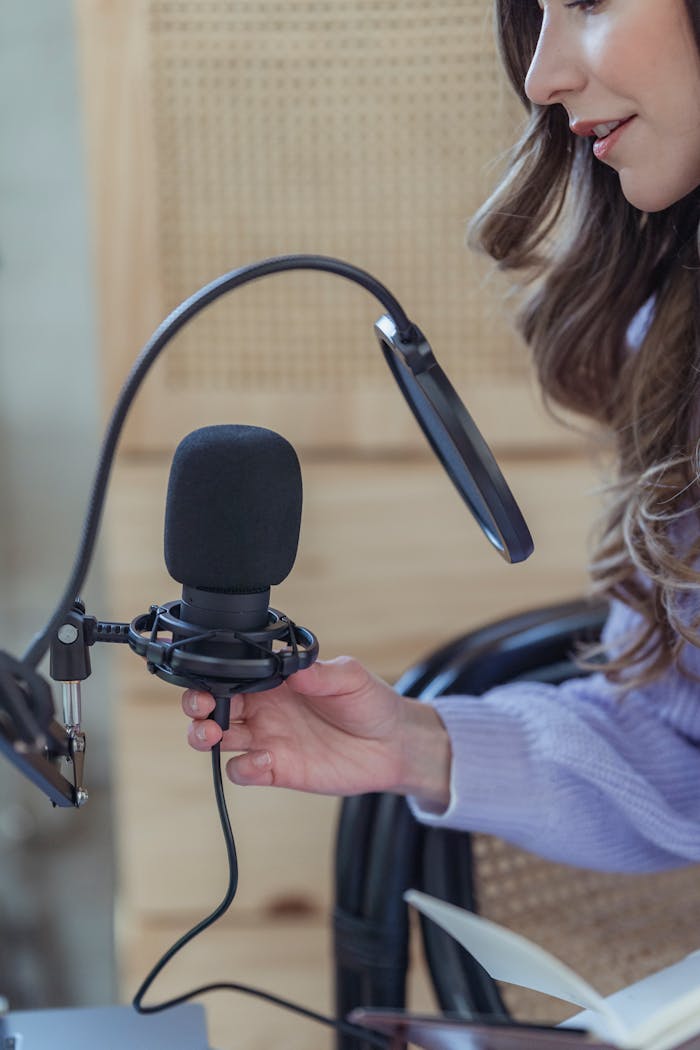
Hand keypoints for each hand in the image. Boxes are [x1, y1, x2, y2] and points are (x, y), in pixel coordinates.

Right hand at [182, 656, 450, 805]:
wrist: (392, 744)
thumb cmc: (370, 702)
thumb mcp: (350, 677)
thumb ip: (320, 673)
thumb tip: (292, 667)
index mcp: (275, 681)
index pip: (231, 674)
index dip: (211, 674)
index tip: (206, 676)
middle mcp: (264, 709)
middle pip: (213, 707)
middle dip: (196, 706)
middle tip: (201, 708)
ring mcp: (268, 740)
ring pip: (218, 739)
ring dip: (205, 736)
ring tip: (213, 734)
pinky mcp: (278, 770)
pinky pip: (244, 771)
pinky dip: (244, 767)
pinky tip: (264, 760)